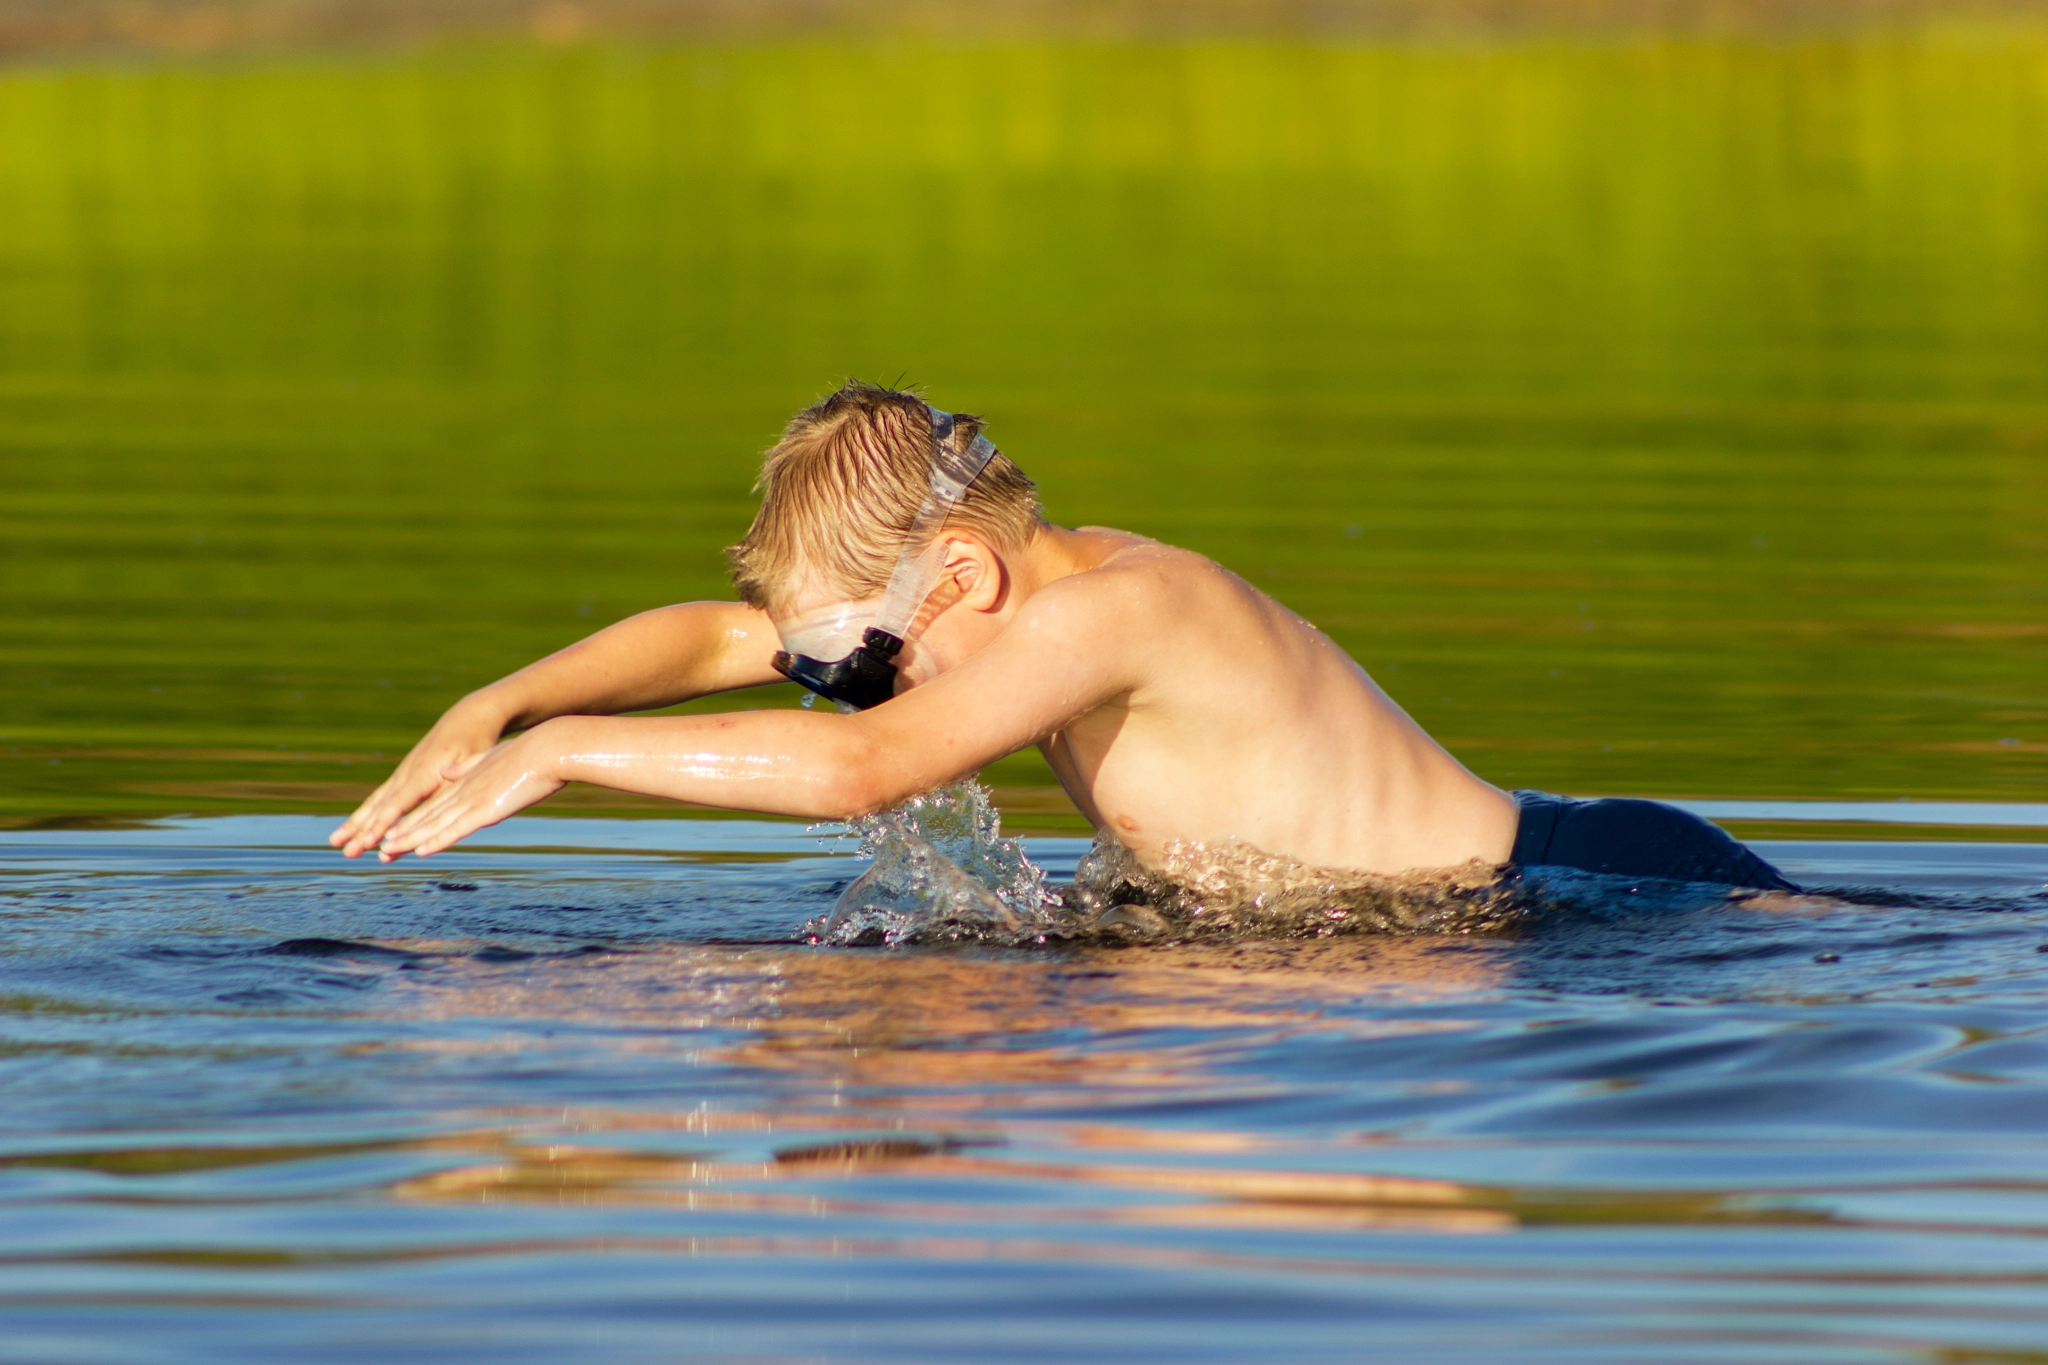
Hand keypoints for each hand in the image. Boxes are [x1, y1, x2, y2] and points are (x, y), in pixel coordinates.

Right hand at [330, 702, 508, 857]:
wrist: (469, 717)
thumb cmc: (474, 743)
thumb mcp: (468, 765)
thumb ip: (449, 789)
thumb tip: (435, 813)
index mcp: (423, 773)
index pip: (397, 804)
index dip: (383, 824)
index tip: (368, 842)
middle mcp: (407, 773)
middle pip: (379, 806)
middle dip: (360, 829)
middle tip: (342, 850)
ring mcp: (403, 773)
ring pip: (375, 802)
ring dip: (356, 823)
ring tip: (335, 842)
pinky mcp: (406, 774)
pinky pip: (382, 797)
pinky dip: (368, 813)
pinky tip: (357, 828)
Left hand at [371, 726, 566, 861]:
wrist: (550, 748)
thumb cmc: (532, 754)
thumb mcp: (494, 758)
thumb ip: (470, 767)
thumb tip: (448, 773)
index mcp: (467, 780)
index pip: (434, 804)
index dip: (413, 819)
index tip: (394, 830)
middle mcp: (465, 790)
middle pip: (428, 816)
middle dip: (403, 833)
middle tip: (381, 848)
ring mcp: (474, 800)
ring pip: (435, 824)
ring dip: (411, 839)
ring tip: (388, 851)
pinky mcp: (487, 809)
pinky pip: (457, 828)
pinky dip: (437, 840)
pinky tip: (421, 851)